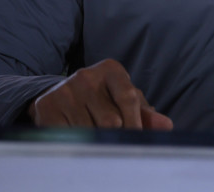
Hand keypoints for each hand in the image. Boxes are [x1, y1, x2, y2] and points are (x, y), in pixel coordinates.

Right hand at [29, 58, 173, 130]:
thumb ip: (144, 113)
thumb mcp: (122, 100)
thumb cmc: (100, 100)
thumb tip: (166, 125)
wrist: (58, 96)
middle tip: (115, 143)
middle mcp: (87, 76)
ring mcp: (65, 90)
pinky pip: (68, 135)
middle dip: (116, 136)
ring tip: (95, 139)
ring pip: (90, 130)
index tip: (137, 141)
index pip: (129, 98)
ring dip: (96, 141)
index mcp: (111, 70)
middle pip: (111, 119)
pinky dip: (77, 143)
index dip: (136, 124)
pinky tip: (78, 139)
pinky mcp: (47, 106)